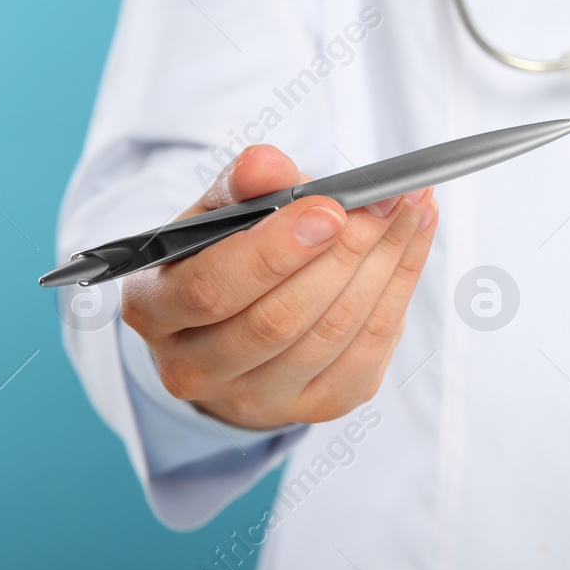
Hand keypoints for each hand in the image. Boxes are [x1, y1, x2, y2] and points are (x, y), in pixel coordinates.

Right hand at [120, 145, 438, 430]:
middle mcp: (194, 369)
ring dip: (384, 264)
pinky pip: (369, 349)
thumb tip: (266, 164)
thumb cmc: (226, 252)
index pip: (213, 289)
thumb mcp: (219, 211)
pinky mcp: (317, 404)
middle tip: (388, 199)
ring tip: (412, 207)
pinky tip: (414, 241)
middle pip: (279, 319)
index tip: (331, 208)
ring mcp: (257, 398)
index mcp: (155, 310)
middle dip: (345, 252)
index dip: (276, 250)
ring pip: (333, 333)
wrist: (236, 321)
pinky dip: (400, 287)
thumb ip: (243, 185)